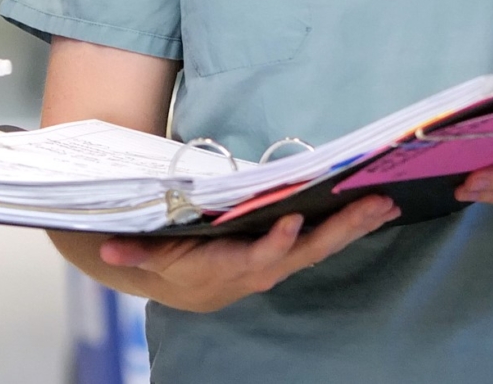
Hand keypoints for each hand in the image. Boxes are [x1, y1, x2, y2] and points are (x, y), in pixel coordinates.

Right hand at [90, 198, 399, 313]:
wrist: (189, 290)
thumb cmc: (173, 266)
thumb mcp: (150, 258)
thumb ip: (135, 252)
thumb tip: (107, 247)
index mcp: (230, 268)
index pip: (259, 258)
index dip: (276, 242)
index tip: (293, 221)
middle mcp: (263, 269)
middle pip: (307, 251)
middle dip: (341, 228)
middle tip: (372, 203)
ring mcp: (282, 263)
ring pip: (324, 247)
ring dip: (356, 225)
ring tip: (386, 201)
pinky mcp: (292, 255)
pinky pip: (325, 242)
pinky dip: (351, 226)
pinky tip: (374, 209)